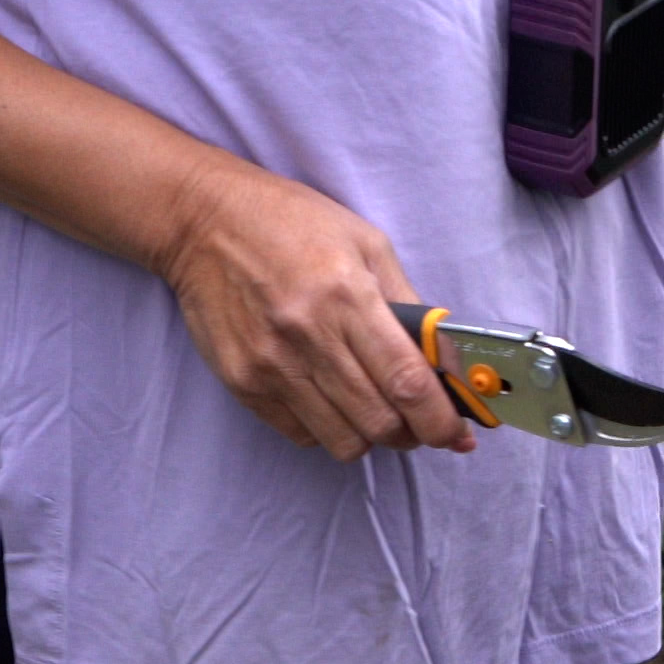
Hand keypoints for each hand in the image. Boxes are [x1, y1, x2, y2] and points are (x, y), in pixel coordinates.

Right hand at [154, 156, 472, 459]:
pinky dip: (327, 429)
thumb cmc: (292, 223)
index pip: (406, 380)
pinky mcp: (243, 384)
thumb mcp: (366, 242)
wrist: (204, 223)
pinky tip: (333, 400)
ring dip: (371, 435)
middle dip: (413, 433)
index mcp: (348, 297)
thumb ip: (405, 301)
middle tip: (423, 422)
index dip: (440, 419)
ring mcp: (271, 367)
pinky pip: (300, 434)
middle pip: (378, 421)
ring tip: (377, 409)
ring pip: (341, 440)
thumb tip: (442, 354)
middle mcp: (308, 338)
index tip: (459, 434)